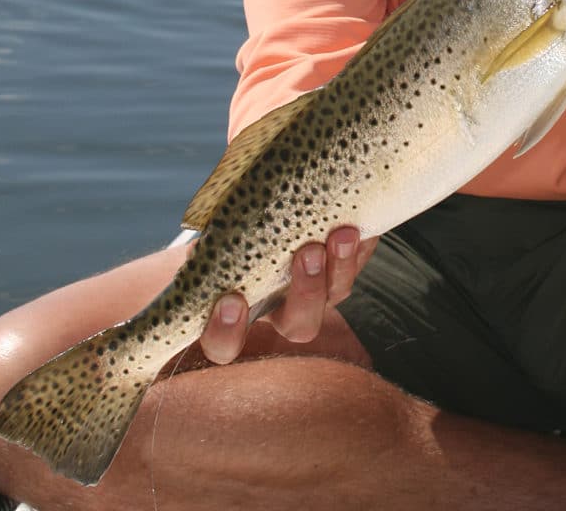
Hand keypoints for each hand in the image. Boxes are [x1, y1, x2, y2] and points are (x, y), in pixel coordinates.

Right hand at [199, 226, 377, 363]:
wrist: (260, 221)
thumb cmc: (220, 240)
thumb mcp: (206, 246)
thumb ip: (206, 251)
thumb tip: (202, 243)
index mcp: (237, 316)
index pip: (225, 345)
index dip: (227, 332)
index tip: (231, 301)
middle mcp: (282, 313)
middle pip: (300, 324)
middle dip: (307, 291)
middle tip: (306, 253)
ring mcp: (317, 294)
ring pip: (335, 294)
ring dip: (341, 265)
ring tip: (343, 233)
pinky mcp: (342, 268)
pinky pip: (358, 263)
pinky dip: (363, 244)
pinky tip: (363, 222)